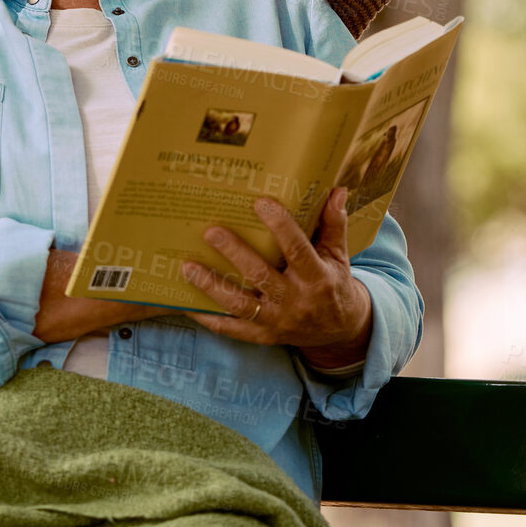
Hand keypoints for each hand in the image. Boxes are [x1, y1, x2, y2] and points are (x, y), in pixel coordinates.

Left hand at [180, 188, 373, 360]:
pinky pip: (231, 329)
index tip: (261, 203)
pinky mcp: (263, 335)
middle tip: (211, 231)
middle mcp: (296, 300)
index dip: (281, 227)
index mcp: (317, 277)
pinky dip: (208, 318)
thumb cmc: (334, 284)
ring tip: (187, 267)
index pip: (297, 249)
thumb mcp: (338, 256)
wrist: (339, 332)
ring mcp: (277, 320)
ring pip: (240, 304)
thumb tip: (337, 191)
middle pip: (261, 276)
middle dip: (235, 253)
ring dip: (212, 286)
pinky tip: (186, 304)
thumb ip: (334, 224)